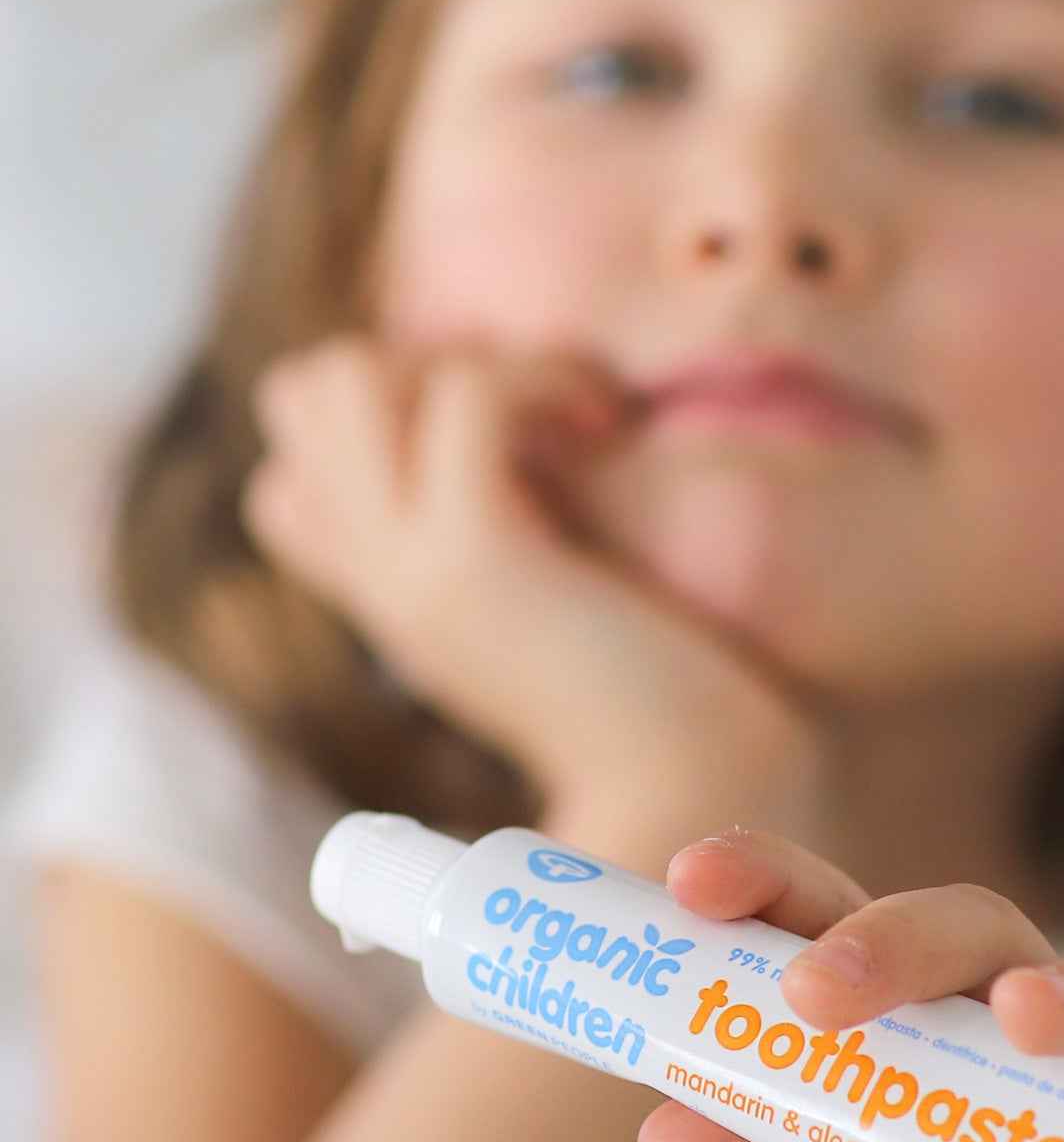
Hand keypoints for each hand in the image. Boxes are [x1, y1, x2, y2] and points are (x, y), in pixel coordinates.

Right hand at [241, 338, 823, 852]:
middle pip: (301, 392)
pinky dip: (537, 377)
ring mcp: (409, 570)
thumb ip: (514, 538)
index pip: (288, 471)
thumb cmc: (657, 694)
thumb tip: (531, 449)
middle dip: (422, 353)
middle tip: (537, 408)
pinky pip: (460, 395)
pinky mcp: (474, 560)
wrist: (696, 787)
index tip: (506, 439)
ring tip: (571, 409)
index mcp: (389, 594)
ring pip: (344, 375)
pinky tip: (605, 424)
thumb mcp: (554, 602)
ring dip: (473, 357)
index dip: (384, 419)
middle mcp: (377, 579)